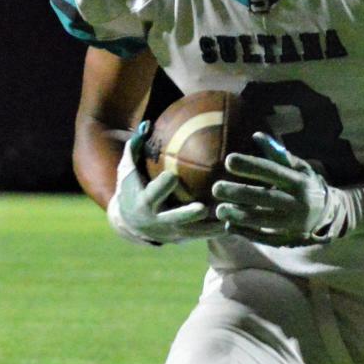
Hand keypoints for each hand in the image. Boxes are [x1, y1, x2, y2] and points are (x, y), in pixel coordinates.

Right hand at [107, 122, 218, 245]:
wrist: (129, 222)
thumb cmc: (131, 187)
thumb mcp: (128, 169)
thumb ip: (135, 147)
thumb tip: (147, 124)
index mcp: (144, 202)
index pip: (152, 194)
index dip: (162, 186)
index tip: (173, 176)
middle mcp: (157, 220)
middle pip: (174, 219)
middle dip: (187, 215)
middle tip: (203, 208)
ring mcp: (171, 233)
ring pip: (192, 232)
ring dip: (210, 228)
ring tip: (228, 218)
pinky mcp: (182, 239)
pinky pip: (201, 236)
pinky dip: (217, 231)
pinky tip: (236, 222)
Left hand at [213, 133, 346, 247]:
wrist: (329, 215)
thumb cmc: (306, 185)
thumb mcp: (299, 168)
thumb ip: (278, 154)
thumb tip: (257, 136)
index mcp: (300, 182)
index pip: (273, 172)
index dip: (251, 166)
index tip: (229, 160)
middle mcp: (299, 203)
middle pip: (266, 198)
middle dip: (240, 193)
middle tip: (216, 188)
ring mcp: (294, 224)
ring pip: (264, 221)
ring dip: (240, 216)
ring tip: (219, 210)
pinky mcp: (289, 240)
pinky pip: (265, 238)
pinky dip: (246, 233)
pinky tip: (229, 226)